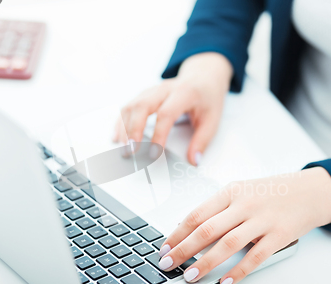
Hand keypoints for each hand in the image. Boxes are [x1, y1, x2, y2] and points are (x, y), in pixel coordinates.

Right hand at [113, 52, 232, 164]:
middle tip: (131, 151)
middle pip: (142, 106)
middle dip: (133, 130)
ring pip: (132, 105)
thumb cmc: (207, 98)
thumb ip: (202, 141)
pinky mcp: (145, 94)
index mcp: (184, 93)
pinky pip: (128, 106)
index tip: (154, 153)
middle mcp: (165, 89)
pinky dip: (121, 122)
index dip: (159, 134)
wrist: (203, 76)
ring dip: (124, 127)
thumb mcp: (212, 119)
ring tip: (123, 148)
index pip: (166, 113)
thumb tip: (194, 161)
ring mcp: (153, 90)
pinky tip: (117, 136)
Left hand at [157, 167, 330, 283]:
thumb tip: (189, 231)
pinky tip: (225, 281)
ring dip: (206, 262)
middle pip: (207, 229)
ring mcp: (262, 220)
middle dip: (183, 249)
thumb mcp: (242, 192)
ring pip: (228, 244)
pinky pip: (255, 256)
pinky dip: (238, 271)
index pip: (197, 214)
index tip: (164, 247)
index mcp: (231, 192)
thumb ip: (219, 209)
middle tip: (168, 264)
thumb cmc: (271, 193)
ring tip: (190, 275)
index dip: (177, 233)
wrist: (309, 191)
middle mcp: (244, 204)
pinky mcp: (279, 235)